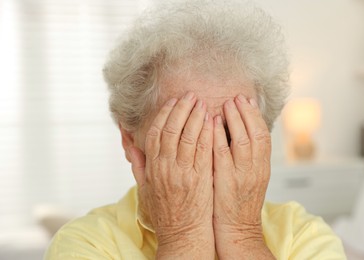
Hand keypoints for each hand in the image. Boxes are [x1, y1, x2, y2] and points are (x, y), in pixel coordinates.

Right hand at [129, 92, 214, 258]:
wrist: (182, 234)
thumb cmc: (165, 210)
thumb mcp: (145, 188)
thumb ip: (138, 164)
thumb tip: (130, 144)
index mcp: (153, 167)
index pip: (155, 133)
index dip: (165, 114)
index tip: (173, 101)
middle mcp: (166, 167)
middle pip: (172, 130)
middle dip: (182, 109)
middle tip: (191, 95)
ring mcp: (183, 172)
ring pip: (189, 137)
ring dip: (196, 117)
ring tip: (203, 103)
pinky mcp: (201, 179)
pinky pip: (204, 151)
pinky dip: (208, 134)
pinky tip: (213, 122)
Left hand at [213, 94, 273, 258]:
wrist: (238, 230)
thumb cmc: (240, 204)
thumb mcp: (251, 179)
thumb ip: (248, 158)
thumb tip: (240, 135)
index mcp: (262, 167)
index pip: (263, 136)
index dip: (256, 116)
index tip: (247, 101)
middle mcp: (256, 169)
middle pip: (256, 133)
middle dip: (246, 113)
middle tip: (237, 97)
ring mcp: (242, 174)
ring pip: (243, 140)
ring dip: (235, 119)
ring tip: (226, 104)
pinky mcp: (227, 181)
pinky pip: (223, 154)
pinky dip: (219, 136)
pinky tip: (213, 122)